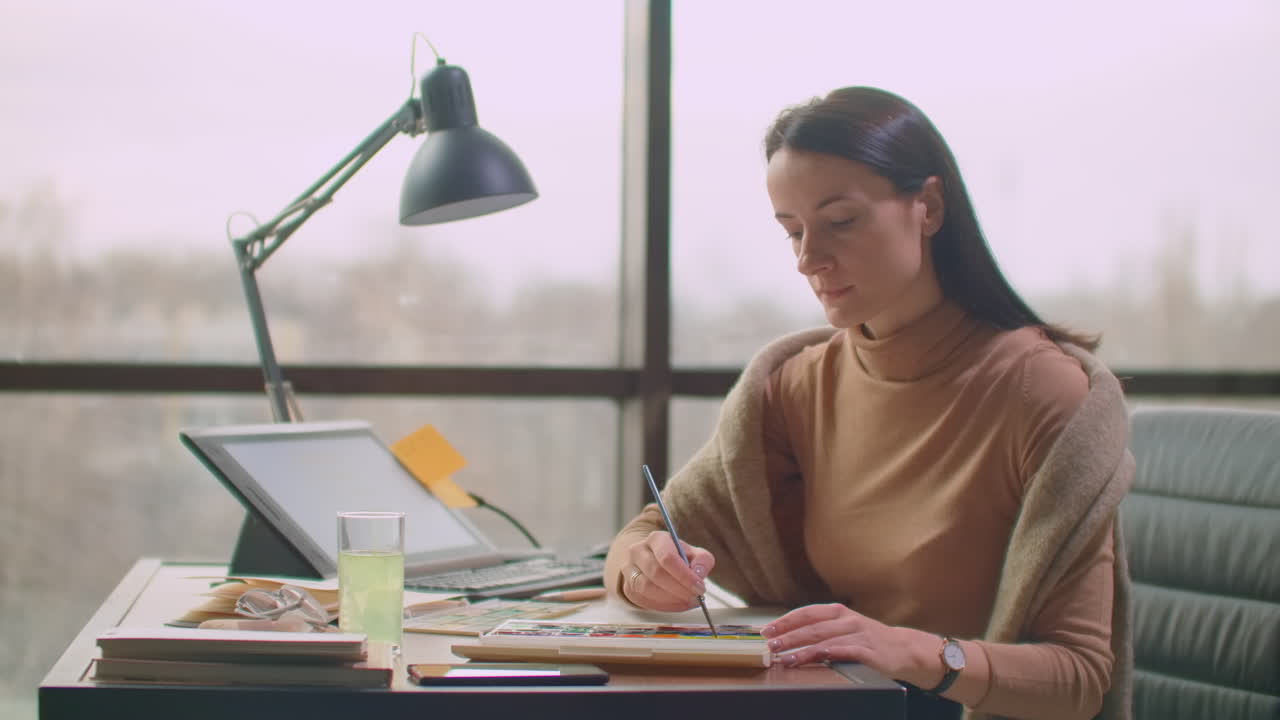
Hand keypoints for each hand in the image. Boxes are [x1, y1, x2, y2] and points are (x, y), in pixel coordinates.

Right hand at [621, 530, 715, 611]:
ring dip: (671, 599)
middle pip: (656, 573)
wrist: (654, 560)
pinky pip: (643, 600)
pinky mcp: (628, 587)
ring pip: (646, 588)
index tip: (699, 587)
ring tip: (687, 601)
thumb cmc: (677, 557)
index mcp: (656, 539)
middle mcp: (638, 551)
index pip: (667, 557)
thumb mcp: (693, 553)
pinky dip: (663, 606)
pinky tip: (676, 604)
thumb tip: (699, 573)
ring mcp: (629, 569)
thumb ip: (702, 561)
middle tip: (695, 597)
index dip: (684, 575)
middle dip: (679, 589)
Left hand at [760, 603, 940, 687]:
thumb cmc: (868, 639)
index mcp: (838, 611)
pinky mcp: (867, 650)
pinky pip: (841, 651)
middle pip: (811, 627)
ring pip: (823, 640)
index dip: (785, 621)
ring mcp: (857, 634)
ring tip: (784, 657)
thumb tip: (788, 636)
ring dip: (801, 648)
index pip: (806, 613)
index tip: (766, 630)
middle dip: (787, 635)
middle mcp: (847, 619)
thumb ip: (821, 629)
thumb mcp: (845, 627)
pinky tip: (811, 659)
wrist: (904, 649)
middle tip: (770, 644)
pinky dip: (823, 656)